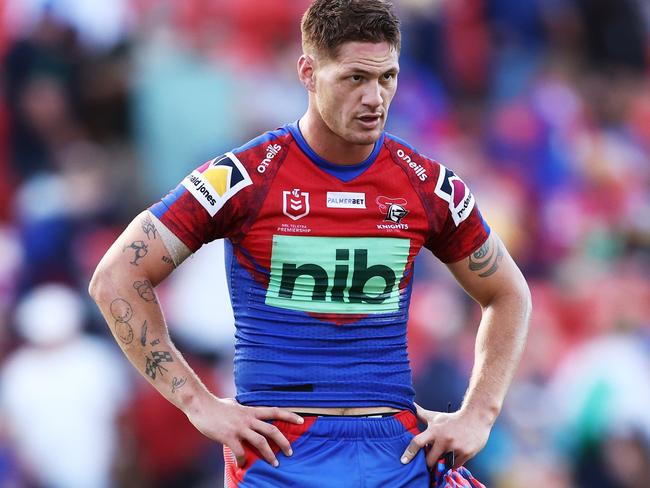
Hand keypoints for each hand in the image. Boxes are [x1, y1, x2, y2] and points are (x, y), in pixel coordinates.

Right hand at [186, 396, 303, 466]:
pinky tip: (242, 465)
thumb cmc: (216, 405)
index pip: (275, 411)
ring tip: (275, 463)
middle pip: (272, 430)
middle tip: (290, 452)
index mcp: (251, 411)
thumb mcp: (234, 403)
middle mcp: (248, 419)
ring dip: (269, 455)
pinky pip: (240, 452)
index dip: (289, 415)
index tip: (301, 420)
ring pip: (261, 442)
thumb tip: (242, 406)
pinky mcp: (229, 436)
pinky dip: (242, 460)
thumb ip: (242, 408)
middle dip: (284, 442)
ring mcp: (239, 428)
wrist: (201, 405)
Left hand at [400, 403, 491, 467]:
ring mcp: (455, 447)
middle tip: (429, 460)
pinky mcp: (466, 453)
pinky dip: (453, 462)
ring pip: (443, 464)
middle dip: (428, 462)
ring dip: (442, 462)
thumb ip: (420, 414)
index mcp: (434, 431)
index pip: (418, 442)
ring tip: (445, 454)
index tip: (403, 460)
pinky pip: (455, 465)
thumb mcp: (435, 416)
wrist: (475, 417)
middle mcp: (444, 439)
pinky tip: (455, 454)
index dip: (410, 452)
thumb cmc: (452, 419)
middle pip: (429, 460)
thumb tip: (409, 405)